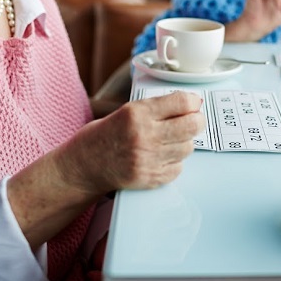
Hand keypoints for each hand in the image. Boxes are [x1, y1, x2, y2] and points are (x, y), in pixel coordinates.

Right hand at [8, 91, 204, 246]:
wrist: (83, 166)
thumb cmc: (105, 136)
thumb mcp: (127, 111)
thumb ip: (157, 107)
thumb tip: (190, 103)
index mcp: (137, 114)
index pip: (181, 102)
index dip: (193, 102)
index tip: (193, 104)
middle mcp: (144, 136)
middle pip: (191, 125)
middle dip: (197, 121)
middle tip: (193, 121)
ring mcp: (147, 159)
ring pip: (188, 148)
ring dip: (184, 143)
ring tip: (169, 141)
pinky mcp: (149, 178)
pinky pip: (178, 168)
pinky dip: (174, 162)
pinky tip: (161, 157)